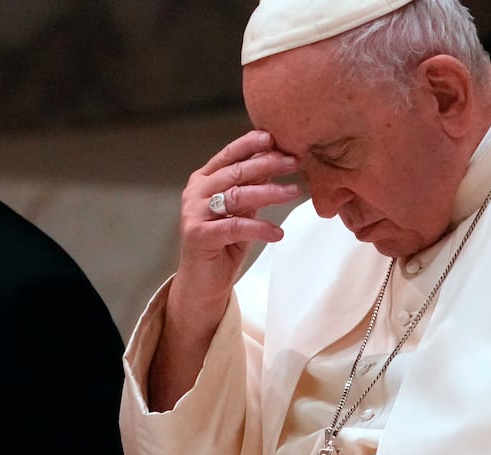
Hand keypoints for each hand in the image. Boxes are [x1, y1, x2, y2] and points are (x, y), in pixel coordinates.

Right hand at [148, 131, 300, 410]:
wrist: (203, 282)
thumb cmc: (225, 243)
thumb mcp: (242, 210)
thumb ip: (253, 187)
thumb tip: (278, 159)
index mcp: (205, 180)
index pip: (229, 155)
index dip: (252, 144)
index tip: (276, 137)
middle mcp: (196, 192)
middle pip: (235, 172)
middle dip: (267, 164)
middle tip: (295, 161)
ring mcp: (194, 213)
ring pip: (236, 196)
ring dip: (269, 192)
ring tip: (295, 193)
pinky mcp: (199, 236)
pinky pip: (234, 227)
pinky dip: (259, 228)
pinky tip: (278, 233)